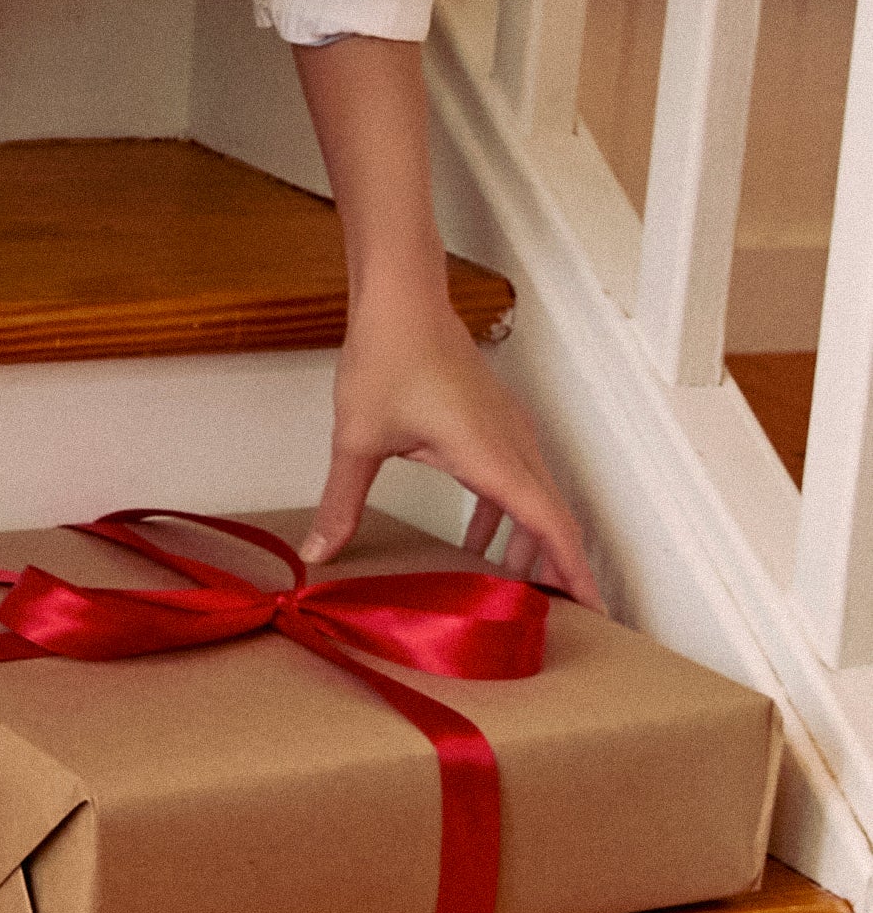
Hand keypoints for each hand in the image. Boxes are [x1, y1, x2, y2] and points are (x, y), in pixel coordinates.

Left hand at [302, 286, 604, 608]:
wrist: (402, 295)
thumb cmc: (389, 355)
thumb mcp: (358, 437)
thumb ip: (342, 502)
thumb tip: (318, 551)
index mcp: (492, 456)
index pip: (551, 525)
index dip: (574, 572)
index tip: (593, 611)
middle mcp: (513, 443)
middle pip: (552, 517)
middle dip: (556, 568)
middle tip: (552, 617)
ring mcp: (508, 428)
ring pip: (535, 497)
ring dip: (529, 539)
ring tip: (512, 585)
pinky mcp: (495, 418)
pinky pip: (516, 475)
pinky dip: (508, 511)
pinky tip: (478, 536)